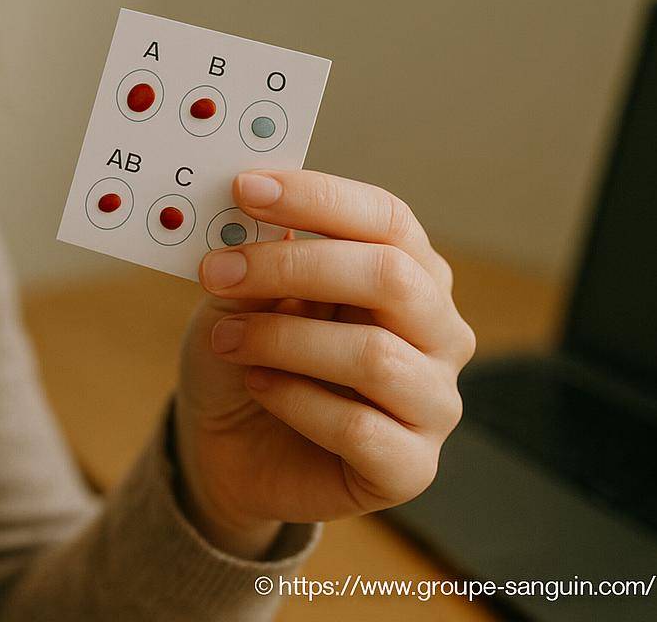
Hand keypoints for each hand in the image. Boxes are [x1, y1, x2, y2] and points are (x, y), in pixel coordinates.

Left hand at [173, 169, 476, 557]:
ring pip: (374, 355)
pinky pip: (359, 427)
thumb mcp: (239, 298)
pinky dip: (293, 400)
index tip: (246, 188)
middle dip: (293, 266)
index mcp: (410, 272)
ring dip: (282, 340)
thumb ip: (255, 256)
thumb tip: (253, 210)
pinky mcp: (411, 468)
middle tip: (217, 269)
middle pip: (391, 277)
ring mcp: (434, 402)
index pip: (387, 218)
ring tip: (226, 339)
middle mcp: (439, 331)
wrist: (230, 448)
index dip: (318, 198)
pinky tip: (259, 388)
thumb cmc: (247, 357)